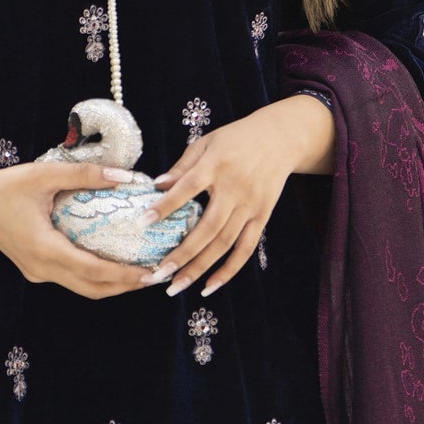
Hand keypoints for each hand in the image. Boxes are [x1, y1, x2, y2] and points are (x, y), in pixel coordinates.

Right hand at [0, 156, 160, 299]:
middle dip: (126, 286)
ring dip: (112, 285)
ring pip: (83, 288)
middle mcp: (42, 269)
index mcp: (45, 250)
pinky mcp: (34, 269)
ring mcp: (37, 273)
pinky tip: (112, 265)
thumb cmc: (6, 185)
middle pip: (93, 288)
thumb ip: (86, 175)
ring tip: (140, 274)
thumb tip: (127, 176)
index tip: (152, 272)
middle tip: (156, 275)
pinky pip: (71, 280)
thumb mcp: (46, 174)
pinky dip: (95, 278)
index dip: (126, 275)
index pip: (95, 271)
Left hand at [146, 96, 334, 294]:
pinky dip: (229, 270)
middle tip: (158, 274)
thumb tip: (157, 186)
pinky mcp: (262, 217)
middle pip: (207, 228)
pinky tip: (210, 286)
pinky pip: (245, 248)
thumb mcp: (206, 143)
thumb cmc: (236, 139)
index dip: (165, 206)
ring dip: (200, 268)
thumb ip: (182, 166)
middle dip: (182, 254)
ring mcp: (250, 206)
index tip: (142, 222)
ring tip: (177, 286)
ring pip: (224, 243)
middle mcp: (235, 189)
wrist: (281, 137)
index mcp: (216, 166)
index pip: (187, 188)